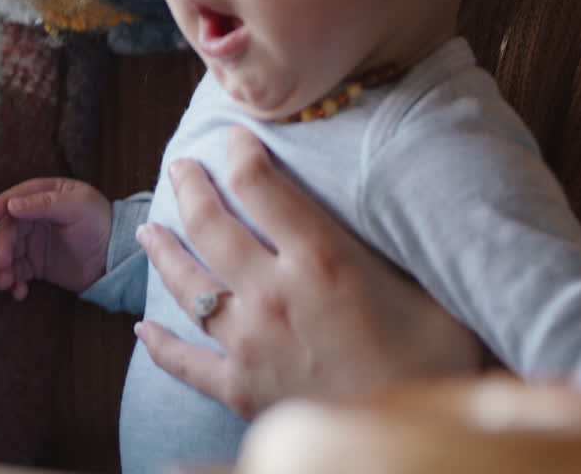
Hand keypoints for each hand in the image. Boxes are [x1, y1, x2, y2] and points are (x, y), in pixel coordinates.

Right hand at [0, 177, 111, 298]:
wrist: (116, 260)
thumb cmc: (100, 224)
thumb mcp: (77, 207)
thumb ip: (44, 203)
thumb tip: (12, 205)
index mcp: (45, 195)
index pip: (15, 198)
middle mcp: (35, 217)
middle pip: (8, 229)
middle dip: (2, 246)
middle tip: (0, 263)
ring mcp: (34, 241)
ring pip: (9, 252)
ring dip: (4, 268)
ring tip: (6, 283)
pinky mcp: (37, 265)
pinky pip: (18, 272)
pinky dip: (15, 282)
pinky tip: (19, 292)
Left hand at [135, 126, 481, 419]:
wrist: (409, 447)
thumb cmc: (437, 368)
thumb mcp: (434, 293)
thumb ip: (400, 249)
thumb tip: (405, 206)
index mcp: (323, 262)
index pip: (262, 187)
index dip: (242, 154)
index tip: (236, 137)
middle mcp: (274, 294)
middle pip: (211, 226)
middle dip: (191, 188)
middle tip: (181, 166)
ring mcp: (249, 343)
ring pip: (188, 284)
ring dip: (163, 251)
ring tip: (149, 228)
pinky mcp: (239, 389)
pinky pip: (185, 362)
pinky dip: (160, 344)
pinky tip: (142, 328)